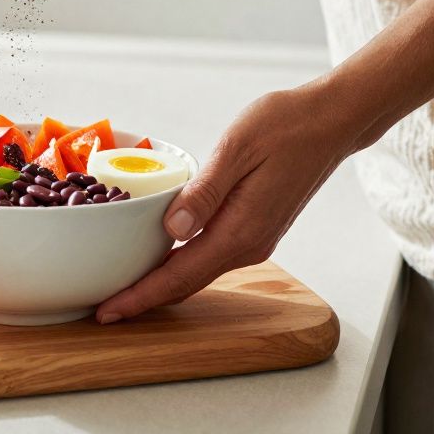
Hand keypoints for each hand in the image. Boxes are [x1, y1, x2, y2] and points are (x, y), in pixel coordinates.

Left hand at [95, 81, 367, 323]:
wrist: (331, 122)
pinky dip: (181, 266)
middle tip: (103, 308)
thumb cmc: (286, 125)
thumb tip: (173, 229)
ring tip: (123, 287)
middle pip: (186, 284)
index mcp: (240, 230)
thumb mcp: (237, 148)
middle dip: (144, 299)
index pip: (180, 276)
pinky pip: (210, 258)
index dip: (141, 296)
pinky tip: (161, 258)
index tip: (107, 311)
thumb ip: (204, 192)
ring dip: (161, 284)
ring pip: (198, 273)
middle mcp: (248, 245)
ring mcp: (254, 240)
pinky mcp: (256, 229)